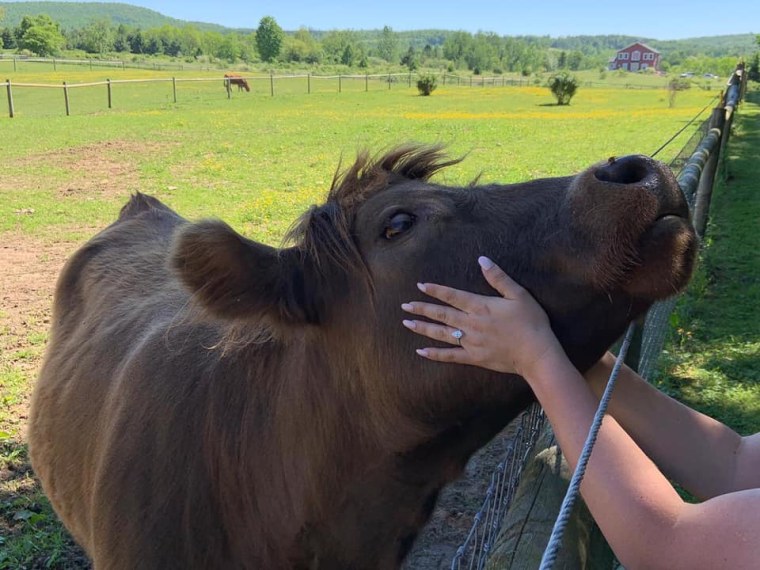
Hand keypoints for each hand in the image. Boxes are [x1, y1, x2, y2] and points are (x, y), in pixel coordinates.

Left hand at [401, 256, 563, 377]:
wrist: (537, 353)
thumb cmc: (531, 322)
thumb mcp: (519, 295)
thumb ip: (498, 278)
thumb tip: (483, 260)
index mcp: (480, 307)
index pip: (452, 296)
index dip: (435, 290)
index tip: (420, 286)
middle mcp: (471, 324)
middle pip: (441, 314)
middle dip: (422, 309)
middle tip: (405, 306)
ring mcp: (471, 342)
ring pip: (441, 334)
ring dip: (423, 328)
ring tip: (407, 323)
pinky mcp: (474, 358)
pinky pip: (450, 356)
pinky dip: (434, 354)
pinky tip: (421, 351)